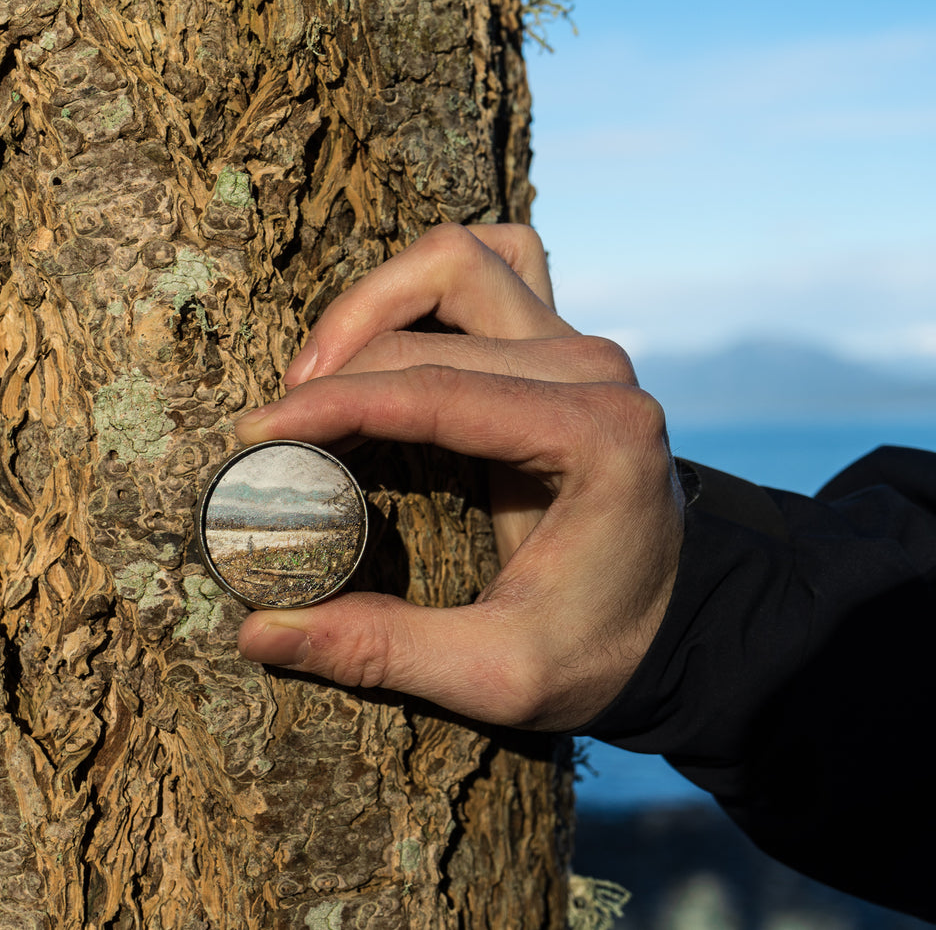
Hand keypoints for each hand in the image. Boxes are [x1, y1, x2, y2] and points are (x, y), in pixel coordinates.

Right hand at [234, 223, 684, 731]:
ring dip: (375, 304)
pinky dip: (421, 291)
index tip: (260, 434)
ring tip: (318, 379)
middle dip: (338, 364)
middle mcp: (595, 369)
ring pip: (458, 262)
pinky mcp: (562, 345)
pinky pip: (487, 268)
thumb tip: (259, 631)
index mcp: (597, 437)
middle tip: (276, 434)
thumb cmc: (598, 650)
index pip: (437, 390)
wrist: (676, 625)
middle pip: (433, 319)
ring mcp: (581, 345)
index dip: (335, 404)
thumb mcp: (497, 674)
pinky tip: (379, 350)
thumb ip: (382, 648)